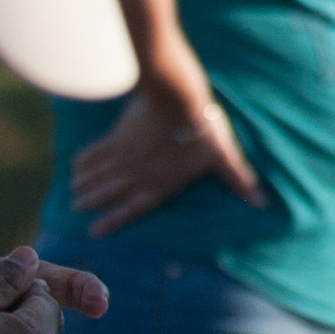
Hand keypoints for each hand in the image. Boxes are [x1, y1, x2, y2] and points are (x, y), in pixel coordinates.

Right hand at [69, 86, 260, 228]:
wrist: (179, 101)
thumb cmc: (204, 131)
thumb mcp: (223, 157)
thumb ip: (237, 180)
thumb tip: (262, 203)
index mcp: (161, 184)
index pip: (133, 208)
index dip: (112, 221)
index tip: (93, 232)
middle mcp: (138, 174)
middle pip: (110, 191)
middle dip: (92, 201)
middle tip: (75, 207)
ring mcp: (126, 154)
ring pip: (100, 173)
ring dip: (85, 182)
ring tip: (72, 190)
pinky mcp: (119, 134)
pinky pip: (97, 150)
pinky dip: (85, 158)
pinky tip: (75, 163)